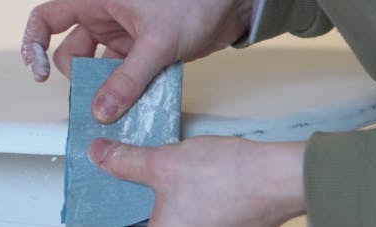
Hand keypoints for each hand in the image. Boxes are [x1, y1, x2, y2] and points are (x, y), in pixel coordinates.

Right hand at [22, 0, 251, 122]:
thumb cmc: (194, 0)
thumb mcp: (158, 43)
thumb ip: (127, 80)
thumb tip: (99, 111)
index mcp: (98, 3)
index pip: (46, 18)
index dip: (33, 45)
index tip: (40, 76)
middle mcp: (106, 19)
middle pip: (74, 55)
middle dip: (84, 82)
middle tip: (101, 105)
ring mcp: (126, 37)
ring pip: (102, 71)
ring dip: (110, 92)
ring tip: (125, 110)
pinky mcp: (146, 52)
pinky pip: (126, 78)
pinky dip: (131, 92)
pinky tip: (142, 106)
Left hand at [89, 136, 306, 226]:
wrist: (279, 177)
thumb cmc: (232, 179)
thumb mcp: (164, 162)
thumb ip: (125, 162)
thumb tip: (101, 156)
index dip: (109, 213)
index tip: (97, 201)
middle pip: (147, 222)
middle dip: (134, 204)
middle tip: (125, 178)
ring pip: (168, 221)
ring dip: (159, 204)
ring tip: (157, 180)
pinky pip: (189, 218)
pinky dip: (181, 203)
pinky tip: (184, 183)